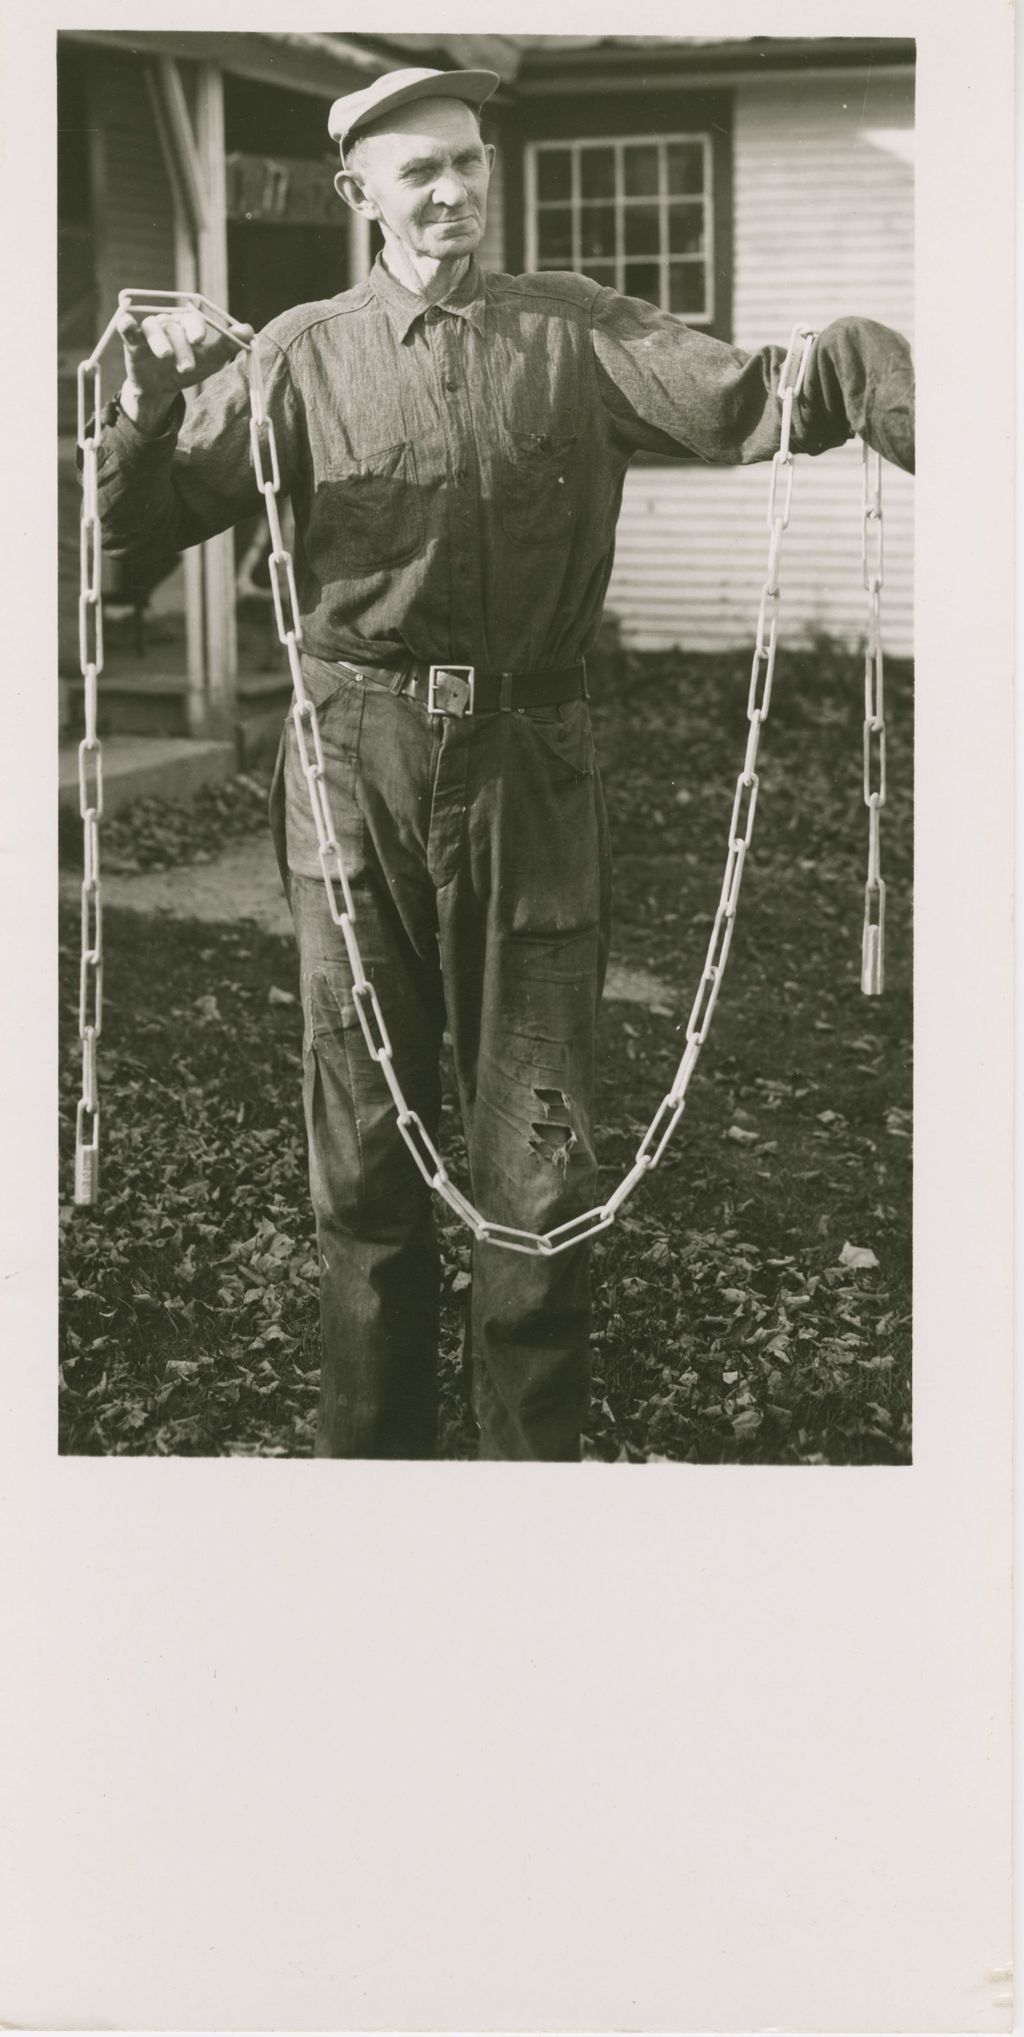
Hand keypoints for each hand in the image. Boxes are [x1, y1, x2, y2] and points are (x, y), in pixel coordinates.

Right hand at [115, 304, 253, 432]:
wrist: (162, 388)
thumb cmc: (188, 368)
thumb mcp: (209, 361)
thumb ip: (227, 346)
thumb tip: (249, 331)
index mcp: (187, 321)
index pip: (193, 319)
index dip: (196, 328)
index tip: (200, 340)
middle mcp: (169, 321)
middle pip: (175, 328)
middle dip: (182, 347)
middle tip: (188, 367)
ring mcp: (150, 329)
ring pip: (154, 329)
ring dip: (160, 342)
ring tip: (166, 356)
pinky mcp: (132, 341)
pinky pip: (128, 329)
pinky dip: (127, 325)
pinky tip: (127, 324)